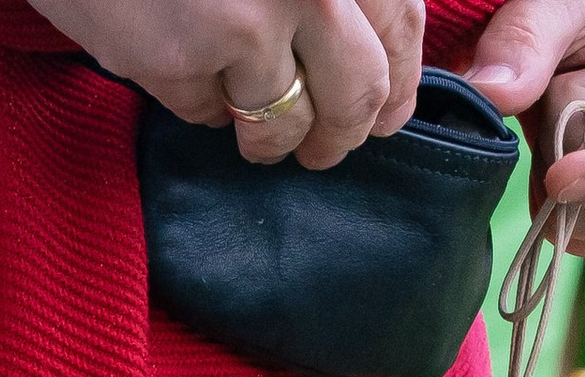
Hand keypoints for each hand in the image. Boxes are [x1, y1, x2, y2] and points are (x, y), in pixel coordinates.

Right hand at [27, 0, 422, 167]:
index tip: (385, 114)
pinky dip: (201, 106)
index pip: (402, 26)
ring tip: (256, 136)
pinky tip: (182, 70)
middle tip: (323, 149)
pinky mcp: (185, 56)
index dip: (399, 84)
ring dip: (273, 142)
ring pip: (287, 123)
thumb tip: (375, 63)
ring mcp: (250, 19)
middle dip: (343, 135)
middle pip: (360, 94)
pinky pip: (211, 114)